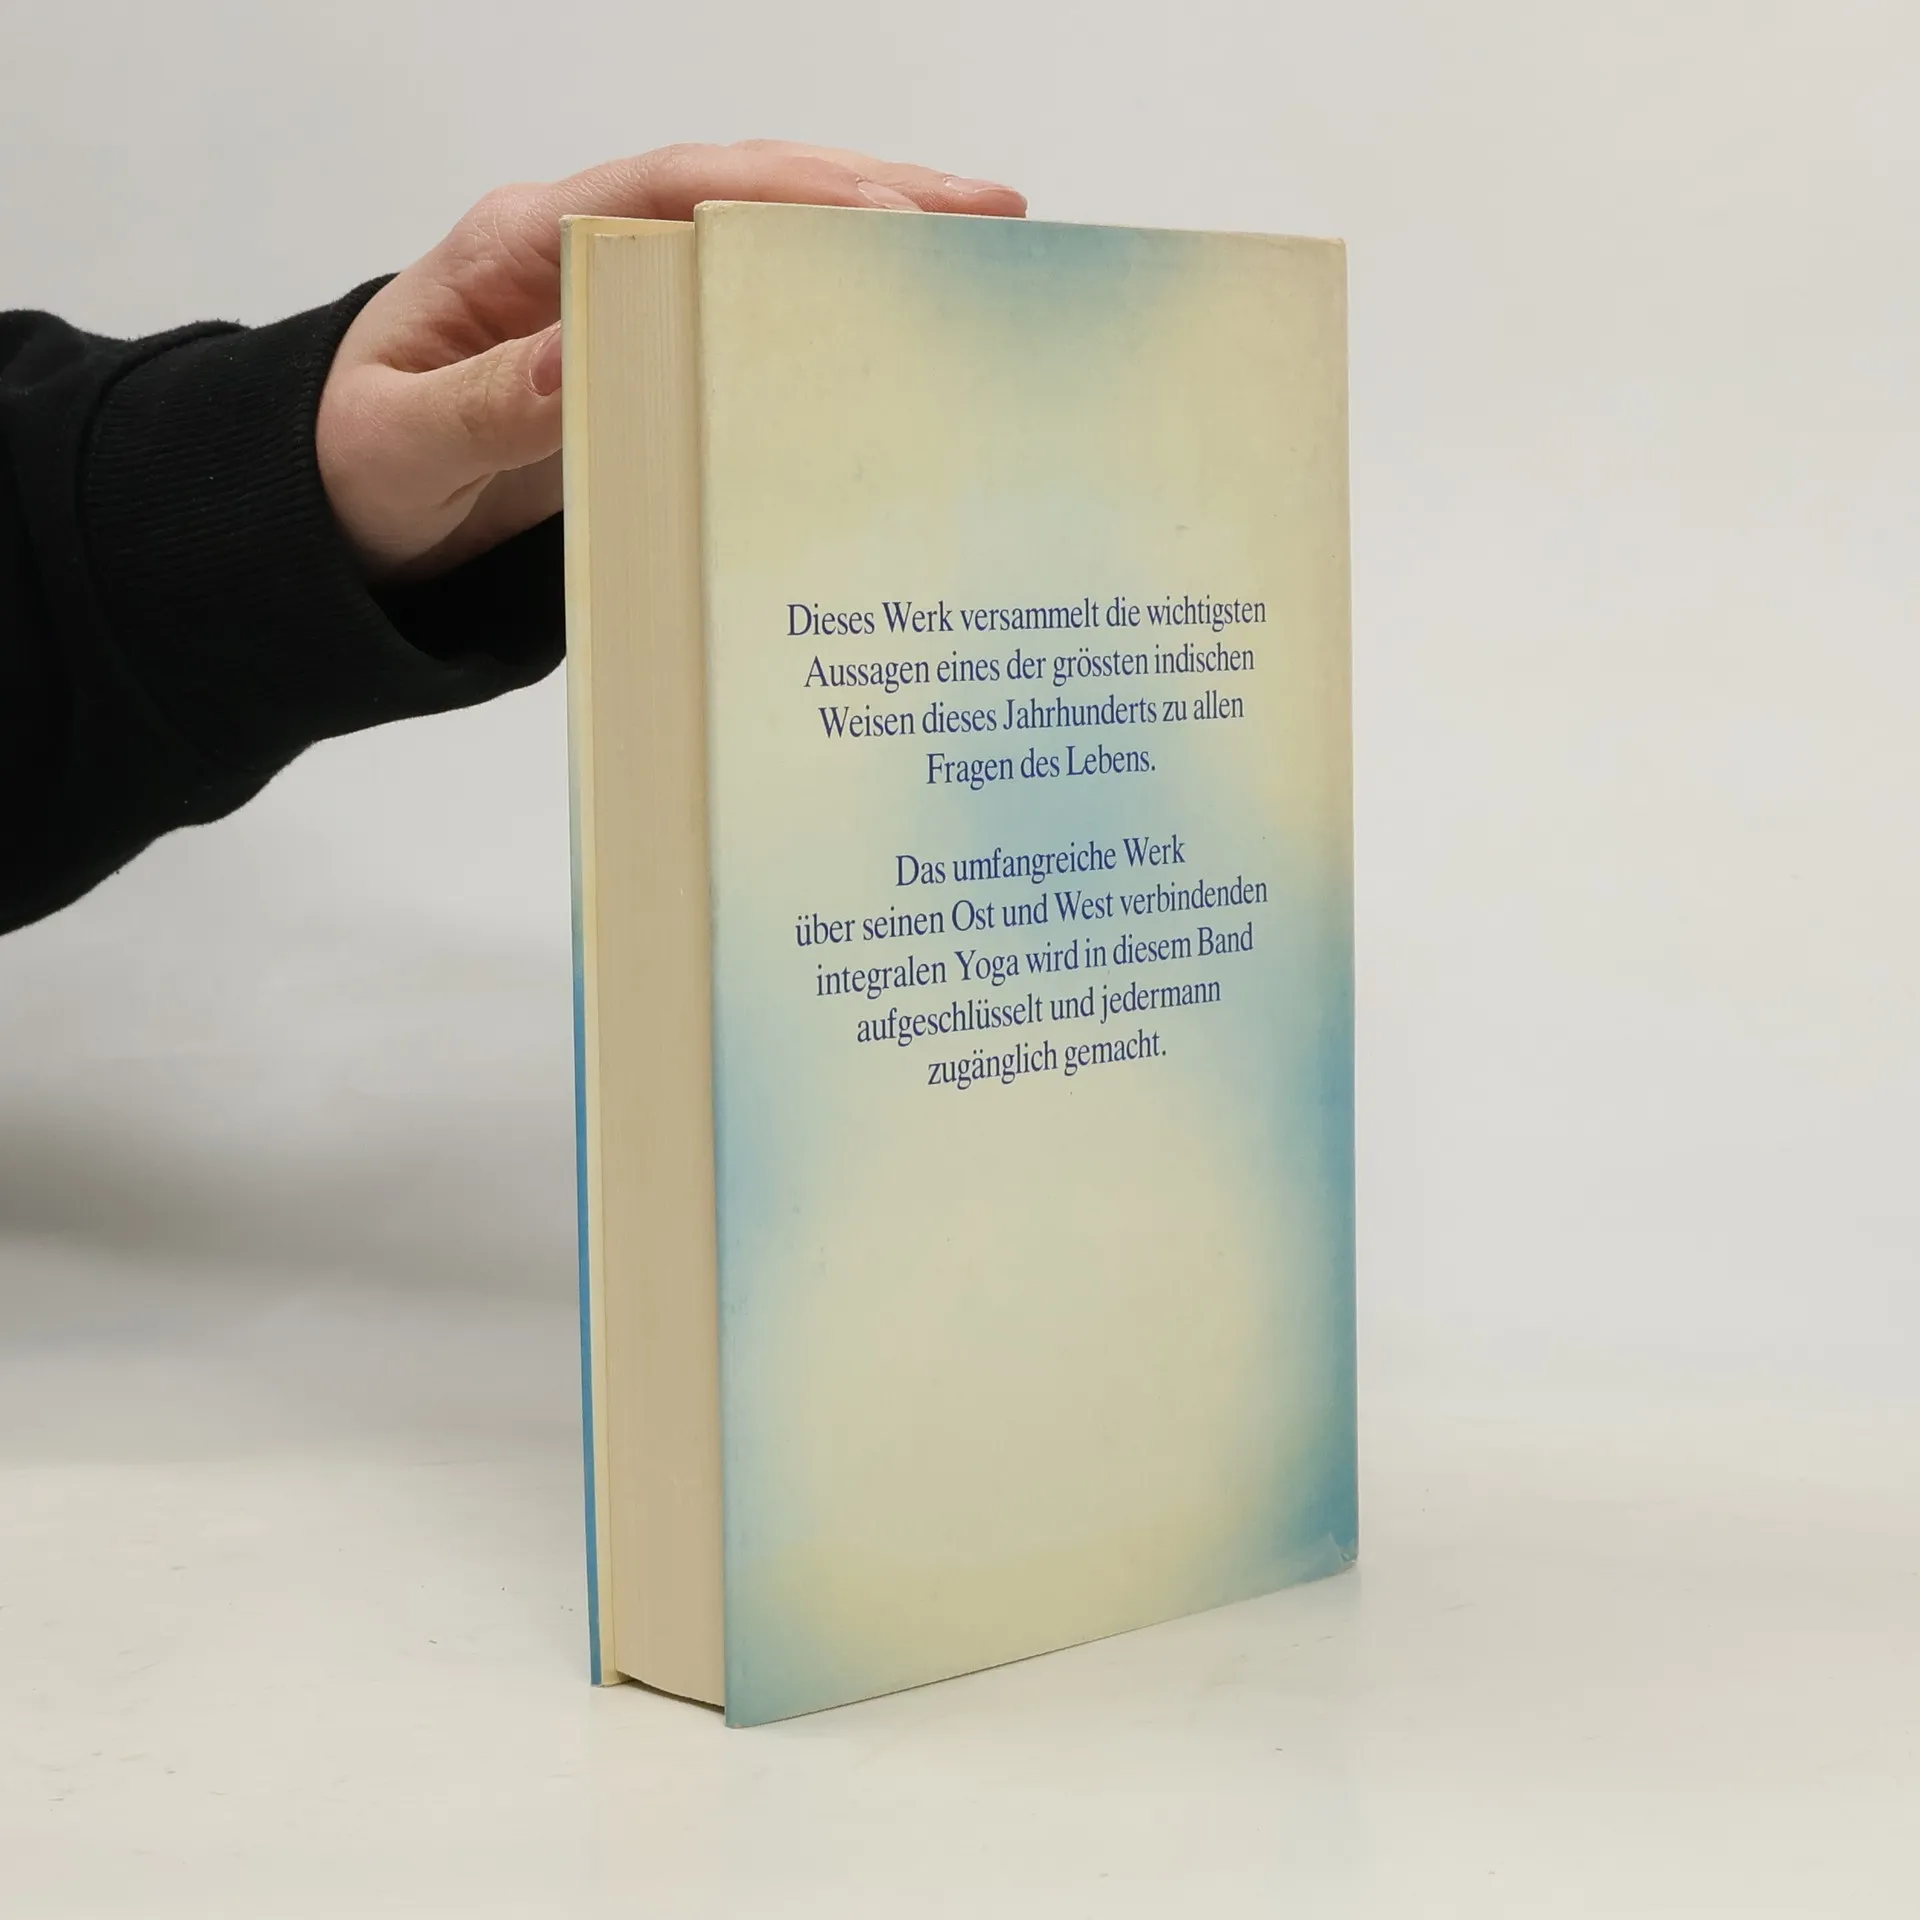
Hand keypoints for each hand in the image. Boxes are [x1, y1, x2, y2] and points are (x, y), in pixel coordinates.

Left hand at [315, 142, 1025, 582]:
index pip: (669, 192)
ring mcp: (618, 304)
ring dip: (862, 242)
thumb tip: (585, 350)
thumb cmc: (351, 466)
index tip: (881, 212)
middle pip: (738, 196)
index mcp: (520, 247)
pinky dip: (819, 314)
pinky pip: (742, 321)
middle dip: (865, 195)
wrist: (332, 512)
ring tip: (977, 250)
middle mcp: (580, 253)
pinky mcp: (640, 361)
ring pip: (754, 247)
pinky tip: (893, 330)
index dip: (782, 196)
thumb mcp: (402, 444)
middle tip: (988, 215)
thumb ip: (489, 401)